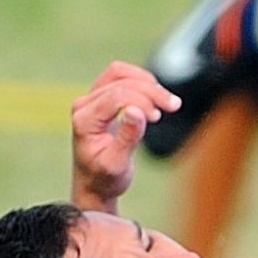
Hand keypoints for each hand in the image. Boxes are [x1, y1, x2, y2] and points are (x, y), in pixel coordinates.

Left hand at [69, 61, 181, 211]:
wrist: (95, 184)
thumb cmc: (104, 178)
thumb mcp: (117, 164)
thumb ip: (127, 137)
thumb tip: (136, 111)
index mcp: (84, 120)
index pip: (117, 95)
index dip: (143, 100)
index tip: (158, 117)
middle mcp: (84, 105)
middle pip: (120, 80)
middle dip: (151, 90)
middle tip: (173, 106)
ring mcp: (91, 99)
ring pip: (121, 73)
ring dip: (147, 82)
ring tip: (167, 101)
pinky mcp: (102, 98)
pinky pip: (121, 77)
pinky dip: (143, 82)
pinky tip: (156, 98)